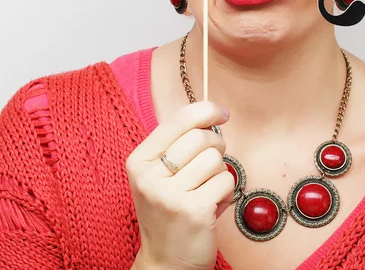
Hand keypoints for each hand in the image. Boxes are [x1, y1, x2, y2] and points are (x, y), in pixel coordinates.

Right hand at [126, 101, 234, 269]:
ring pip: (215, 160)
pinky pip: (225, 182)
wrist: (166, 262)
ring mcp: (169, 195)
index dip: (206, 110)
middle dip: (216, 145)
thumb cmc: (170, 211)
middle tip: (211, 163)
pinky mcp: (193, 210)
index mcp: (139, 161)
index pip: (178, 119)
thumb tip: (214, 114)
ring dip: (219, 174)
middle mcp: (149, 177)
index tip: (222, 113)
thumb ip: (179, 143)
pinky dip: (226, 192)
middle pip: (201, 137)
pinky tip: (211, 205)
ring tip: (206, 190)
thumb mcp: (161, 174)